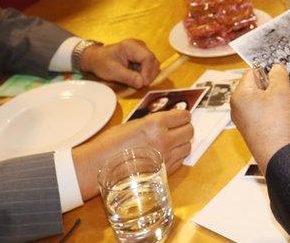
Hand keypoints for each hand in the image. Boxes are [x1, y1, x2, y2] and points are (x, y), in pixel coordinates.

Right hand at [72, 110, 192, 199]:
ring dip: (182, 144)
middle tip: (177, 130)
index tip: (180, 118)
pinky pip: (180, 162)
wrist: (99, 166)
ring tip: (171, 143)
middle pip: (190, 131)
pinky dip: (177, 157)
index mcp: (156, 124)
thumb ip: (153, 123)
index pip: (184, 116)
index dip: (183, 116)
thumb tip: (167, 123)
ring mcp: (165, 158)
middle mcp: (164, 140)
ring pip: (188, 147)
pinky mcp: (164, 172)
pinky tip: (166, 155)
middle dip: (185, 129)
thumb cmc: (111, 143)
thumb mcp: (133, 125)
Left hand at [80, 39, 159, 88]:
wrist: (96, 59)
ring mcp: (141, 51)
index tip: (144, 84)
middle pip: (153, 60)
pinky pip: (149, 66)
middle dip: (150, 74)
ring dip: (148, 75)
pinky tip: (138, 79)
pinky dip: (146, 74)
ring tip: (139, 83)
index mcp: (132, 46)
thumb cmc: (102, 62)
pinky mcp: (141, 57)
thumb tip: (142, 84)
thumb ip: (128, 77)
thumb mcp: (113, 71)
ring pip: (153, 64)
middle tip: (142, 85)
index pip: (148, 58)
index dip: (148, 72)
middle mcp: (139, 46)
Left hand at [230, 65, 289, 168]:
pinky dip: (280, 115)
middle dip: (278, 90)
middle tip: (289, 94)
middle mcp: (239, 108)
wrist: (278, 156)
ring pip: (267, 102)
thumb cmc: (276, 123)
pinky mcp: (255, 132)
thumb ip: (279, 75)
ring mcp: (246, 121)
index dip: (268, 71)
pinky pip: (267, 115)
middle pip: (260, 88)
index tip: (283, 74)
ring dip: (282, 103)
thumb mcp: (281, 92)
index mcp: (240, 95)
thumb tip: (276, 68)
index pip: (252, 73)